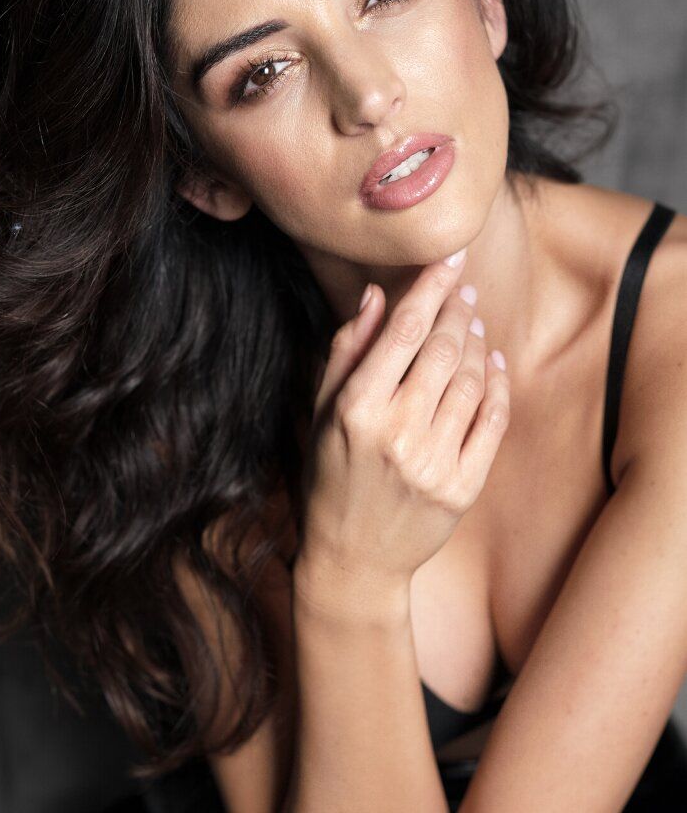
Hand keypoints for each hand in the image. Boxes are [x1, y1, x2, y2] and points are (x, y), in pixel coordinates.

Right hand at [295, 251, 509, 594]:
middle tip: (463, 290)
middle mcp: (396, 435)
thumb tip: (376, 294)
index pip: (402, 333)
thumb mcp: (322, 414)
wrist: (354, 560)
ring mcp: (434, 464)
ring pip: (470, 381)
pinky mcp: (463, 489)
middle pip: (441, 350)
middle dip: (457, 310)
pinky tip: (494, 364)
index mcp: (355, 410)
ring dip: (477, 343)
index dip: (430, 289)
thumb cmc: (330, 478)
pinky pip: (492, 422)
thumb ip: (347, 350)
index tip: (450, 260)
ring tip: (473, 324)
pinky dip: (498, 386)